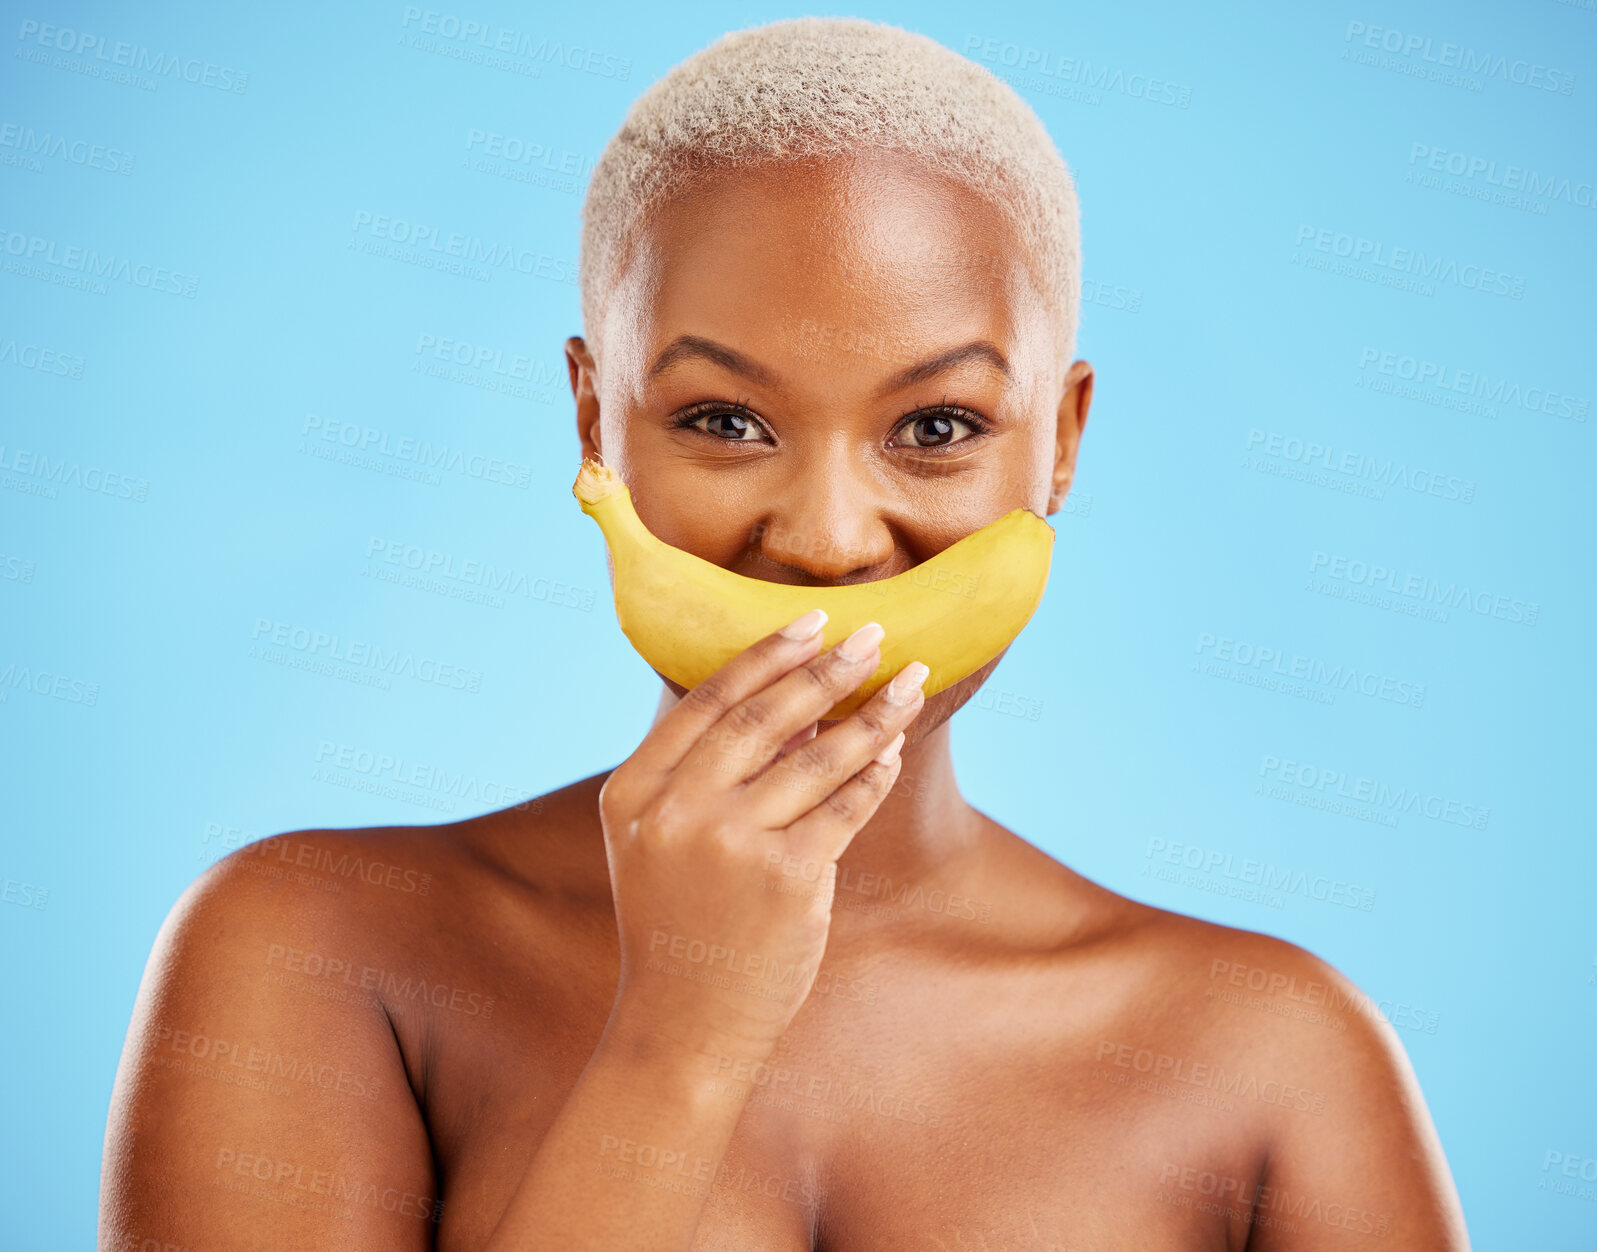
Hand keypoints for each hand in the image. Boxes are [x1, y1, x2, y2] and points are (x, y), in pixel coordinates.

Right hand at [597, 609, 927, 1058]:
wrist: (684, 1023)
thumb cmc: (679, 921)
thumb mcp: (661, 841)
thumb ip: (707, 771)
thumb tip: (800, 702)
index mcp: (633, 792)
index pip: (708, 701)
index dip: (766, 654)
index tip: (813, 621)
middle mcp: (675, 812)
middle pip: (766, 718)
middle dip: (827, 668)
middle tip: (871, 633)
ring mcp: (730, 845)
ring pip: (818, 757)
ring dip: (872, 714)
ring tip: (909, 681)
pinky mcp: (785, 880)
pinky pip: (845, 808)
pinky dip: (874, 775)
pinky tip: (893, 753)